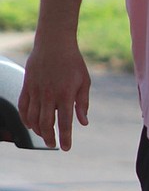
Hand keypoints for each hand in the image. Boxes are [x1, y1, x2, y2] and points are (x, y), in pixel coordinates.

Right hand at [18, 36, 90, 150]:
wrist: (54, 42)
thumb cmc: (73, 62)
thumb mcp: (84, 82)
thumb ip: (83, 104)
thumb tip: (83, 123)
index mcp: (66, 95)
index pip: (64, 123)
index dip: (65, 138)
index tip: (66, 148)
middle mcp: (49, 95)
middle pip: (46, 124)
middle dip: (49, 138)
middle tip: (53, 145)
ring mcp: (36, 91)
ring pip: (32, 118)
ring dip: (37, 130)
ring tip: (43, 136)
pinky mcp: (26, 86)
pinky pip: (22, 107)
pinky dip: (25, 119)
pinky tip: (30, 125)